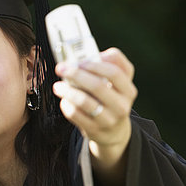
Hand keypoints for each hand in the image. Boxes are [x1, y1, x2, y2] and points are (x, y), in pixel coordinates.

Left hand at [52, 48, 137, 185]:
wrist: (114, 132)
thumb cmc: (110, 100)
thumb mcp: (116, 85)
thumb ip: (106, 67)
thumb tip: (84, 54)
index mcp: (128, 89)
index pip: (116, 72)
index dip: (96, 64)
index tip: (80, 59)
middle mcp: (122, 104)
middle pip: (98, 85)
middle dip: (76, 74)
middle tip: (61, 68)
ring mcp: (109, 119)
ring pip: (84, 102)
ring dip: (67, 91)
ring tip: (58, 86)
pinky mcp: (95, 130)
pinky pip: (76, 115)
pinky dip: (66, 106)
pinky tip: (64, 100)